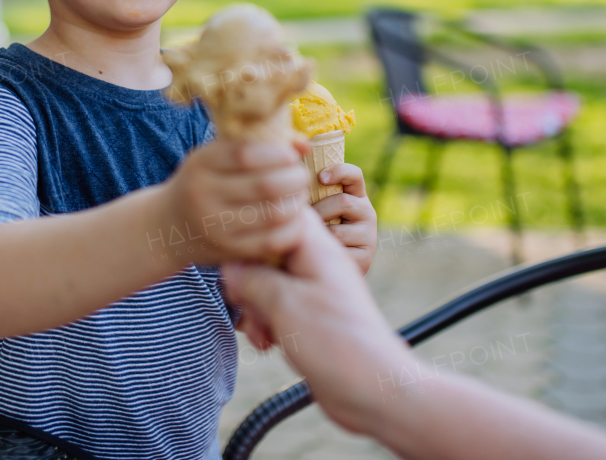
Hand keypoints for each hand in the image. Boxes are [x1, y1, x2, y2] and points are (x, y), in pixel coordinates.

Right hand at [164, 138, 310, 264]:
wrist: (170, 226)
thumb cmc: (205, 182)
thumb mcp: (217, 157)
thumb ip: (256, 144)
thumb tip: (303, 144)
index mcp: (200, 164)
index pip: (245, 154)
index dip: (277, 153)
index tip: (291, 155)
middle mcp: (203, 195)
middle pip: (265, 185)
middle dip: (294, 179)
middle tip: (301, 176)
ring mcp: (215, 226)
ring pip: (273, 214)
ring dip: (297, 203)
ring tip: (299, 196)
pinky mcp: (228, 250)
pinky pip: (272, 241)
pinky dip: (292, 228)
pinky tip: (294, 219)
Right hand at [221, 210, 411, 437]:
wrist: (374, 393)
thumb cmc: (336, 344)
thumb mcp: (284, 305)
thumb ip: (252, 278)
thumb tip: (230, 267)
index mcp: (318, 249)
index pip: (279, 213)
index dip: (251, 229)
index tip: (234, 256)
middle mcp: (318, 263)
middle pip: (269, 249)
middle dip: (247, 276)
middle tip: (247, 304)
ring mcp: (316, 289)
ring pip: (270, 280)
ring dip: (255, 304)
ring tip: (261, 332)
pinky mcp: (313, 314)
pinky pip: (279, 304)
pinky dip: (268, 320)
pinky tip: (268, 342)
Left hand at [311, 163, 376, 272]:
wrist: (327, 267)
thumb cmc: (316, 230)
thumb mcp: (317, 208)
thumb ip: (311, 193)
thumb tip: (290, 176)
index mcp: (355, 195)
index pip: (355, 175)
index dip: (340, 172)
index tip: (320, 177)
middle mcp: (366, 212)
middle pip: (343, 202)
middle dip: (319, 210)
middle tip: (304, 221)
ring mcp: (369, 235)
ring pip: (338, 231)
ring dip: (319, 235)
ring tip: (308, 239)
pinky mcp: (366, 257)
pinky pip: (338, 252)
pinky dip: (323, 253)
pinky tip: (318, 254)